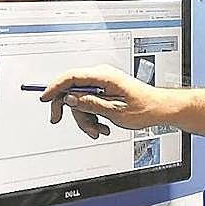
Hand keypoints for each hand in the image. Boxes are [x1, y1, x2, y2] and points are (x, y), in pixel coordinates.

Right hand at [40, 65, 171, 138]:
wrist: (159, 109)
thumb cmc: (144, 107)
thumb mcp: (113, 110)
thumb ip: (89, 104)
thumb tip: (70, 99)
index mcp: (104, 76)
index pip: (71, 77)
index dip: (55, 87)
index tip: (44, 97)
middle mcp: (102, 76)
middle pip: (72, 90)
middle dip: (71, 110)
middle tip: (58, 119)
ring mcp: (103, 83)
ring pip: (80, 100)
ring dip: (85, 118)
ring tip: (98, 129)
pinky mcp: (104, 90)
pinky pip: (89, 102)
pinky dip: (92, 116)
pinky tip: (102, 125)